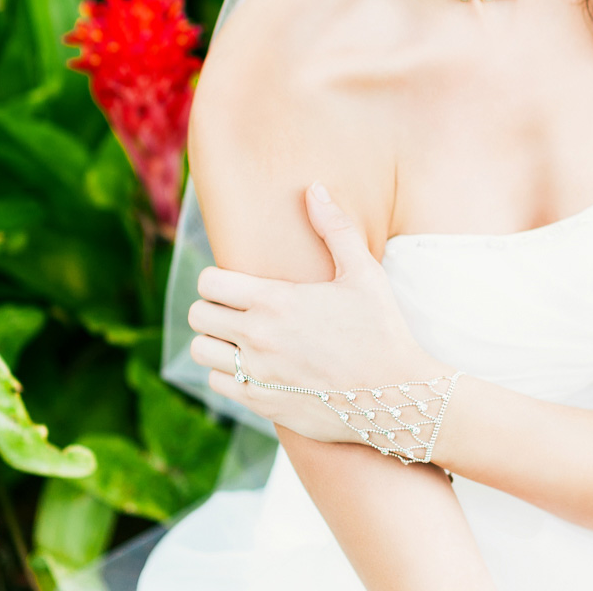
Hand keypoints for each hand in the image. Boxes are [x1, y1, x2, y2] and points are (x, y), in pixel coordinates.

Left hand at [188, 181, 452, 445]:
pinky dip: (227, 373)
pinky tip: (252, 365)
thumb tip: (314, 188)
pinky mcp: (261, 403)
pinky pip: (217, 384)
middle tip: (236, 306)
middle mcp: (257, 337)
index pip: (209, 282)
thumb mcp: (364, 272)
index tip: (235, 280)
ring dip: (215, 341)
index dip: (217, 278)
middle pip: (198, 315)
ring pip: (200, 351)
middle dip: (212, 306)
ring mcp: (257, 374)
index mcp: (275, 300)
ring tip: (238, 336)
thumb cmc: (381, 328)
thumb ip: (335, 228)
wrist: (394, 395)